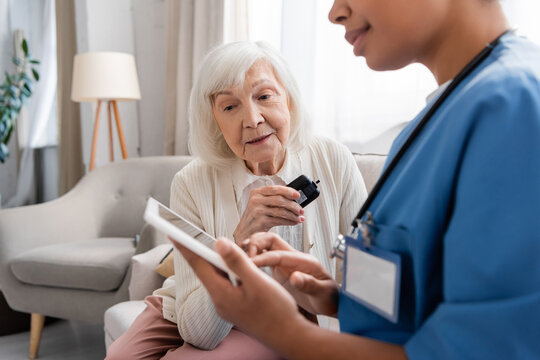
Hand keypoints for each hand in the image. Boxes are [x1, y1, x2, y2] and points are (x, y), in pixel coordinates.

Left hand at [174, 237, 307, 343]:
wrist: (290, 338)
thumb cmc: (277, 311)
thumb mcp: (257, 282)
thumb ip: (237, 261)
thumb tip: (218, 242)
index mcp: (221, 294)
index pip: (198, 264)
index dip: (185, 246)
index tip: (172, 232)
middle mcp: (220, 301)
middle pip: (206, 270)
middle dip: (199, 252)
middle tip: (189, 234)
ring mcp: (227, 306)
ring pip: (217, 277)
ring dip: (216, 261)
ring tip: (212, 246)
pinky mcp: (236, 308)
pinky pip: (226, 285)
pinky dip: (227, 272)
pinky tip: (235, 266)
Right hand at [233, 185, 304, 242]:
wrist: (244, 232)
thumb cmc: (255, 218)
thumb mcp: (260, 204)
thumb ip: (272, 199)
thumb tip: (293, 199)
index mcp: (256, 192)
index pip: (275, 189)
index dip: (288, 191)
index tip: (298, 195)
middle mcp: (256, 200)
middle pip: (280, 200)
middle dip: (293, 205)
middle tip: (301, 210)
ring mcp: (257, 210)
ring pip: (281, 210)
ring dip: (293, 215)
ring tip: (299, 217)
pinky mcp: (261, 221)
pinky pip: (279, 220)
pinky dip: (289, 221)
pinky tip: (294, 222)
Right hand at [248, 233, 338, 315]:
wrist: (332, 303)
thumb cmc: (330, 298)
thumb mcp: (323, 293)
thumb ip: (310, 284)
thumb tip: (296, 277)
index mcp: (303, 260)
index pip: (277, 254)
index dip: (261, 258)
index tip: (248, 264)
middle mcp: (292, 258)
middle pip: (269, 240)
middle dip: (253, 245)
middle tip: (240, 259)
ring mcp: (286, 263)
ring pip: (264, 247)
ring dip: (250, 249)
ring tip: (237, 260)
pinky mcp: (280, 271)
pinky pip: (263, 259)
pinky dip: (251, 259)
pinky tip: (243, 268)